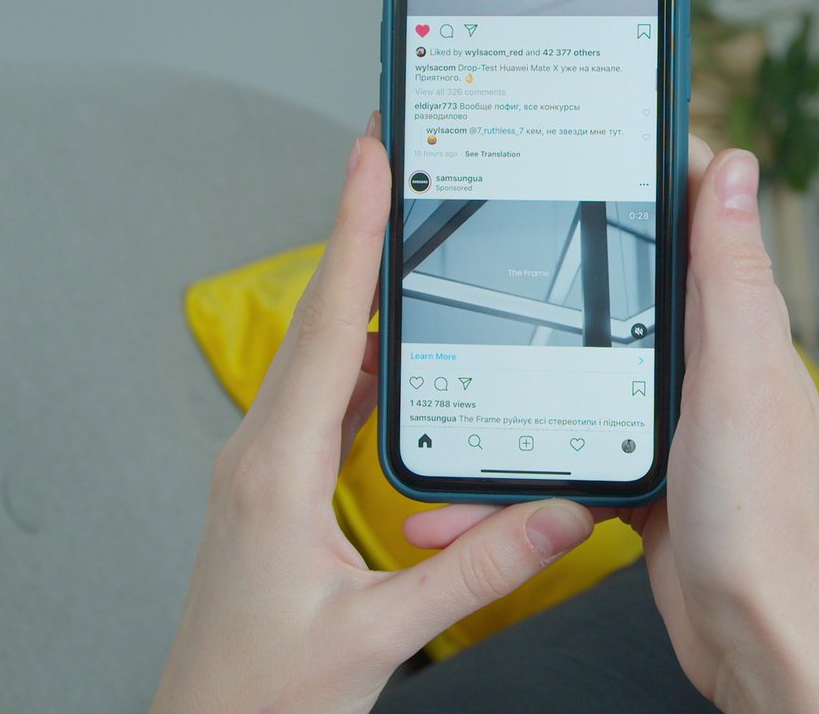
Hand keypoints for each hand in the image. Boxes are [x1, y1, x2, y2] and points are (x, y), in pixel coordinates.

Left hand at [151, 125, 594, 713]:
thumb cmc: (263, 698)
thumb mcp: (382, 634)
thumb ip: (477, 567)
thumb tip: (560, 511)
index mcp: (275, 472)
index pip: (326, 329)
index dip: (352, 235)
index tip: (370, 158)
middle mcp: (258, 456)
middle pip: (318, 322)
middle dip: (357, 235)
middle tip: (392, 161)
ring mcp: (261, 472)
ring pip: (318, 361)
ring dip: (358, 296)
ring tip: (403, 235)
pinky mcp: (273, 494)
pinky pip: (320, 405)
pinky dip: (360, 362)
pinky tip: (393, 355)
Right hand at [410, 139, 818, 713]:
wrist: (752, 638)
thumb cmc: (763, 523)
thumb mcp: (736, 377)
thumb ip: (728, 277)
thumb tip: (735, 166)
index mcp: (735, 328)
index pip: (695, 221)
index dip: (652, 168)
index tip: (598, 126)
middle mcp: (705, 368)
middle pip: (623, 291)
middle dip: (559, 267)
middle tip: (496, 227)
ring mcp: (670, 424)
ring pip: (578, 378)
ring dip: (519, 382)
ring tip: (457, 371)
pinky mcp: (638, 478)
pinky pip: (563, 453)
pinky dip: (515, 471)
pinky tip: (470, 490)